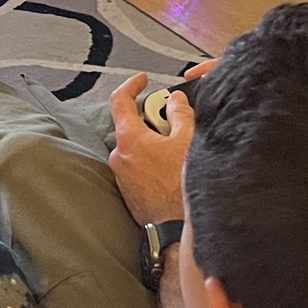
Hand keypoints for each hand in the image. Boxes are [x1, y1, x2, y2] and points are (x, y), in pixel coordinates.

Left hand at [108, 64, 208, 225]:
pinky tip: (171, 168)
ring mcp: (121, 175)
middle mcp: (119, 156)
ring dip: (152, 142)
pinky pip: (137, 166)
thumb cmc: (181, 184)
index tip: (143, 80)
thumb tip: (174, 100)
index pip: (120, 100)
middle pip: (131, 125)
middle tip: (174, 123)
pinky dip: (151, 160)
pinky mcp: (128, 191)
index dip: (132, 85)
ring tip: (177, 150)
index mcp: (129, 138)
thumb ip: (179, 113)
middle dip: (151, 120)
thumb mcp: (188, 140)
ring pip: (135, 148)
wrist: (177, 228)